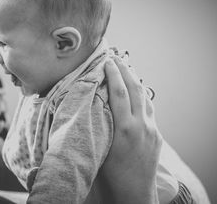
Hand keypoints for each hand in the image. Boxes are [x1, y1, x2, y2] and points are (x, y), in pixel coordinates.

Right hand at [102, 57, 161, 203]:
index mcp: (124, 128)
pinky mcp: (157, 135)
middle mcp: (141, 125)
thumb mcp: (100, 146)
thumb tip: (90, 103)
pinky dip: (141, 96)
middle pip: (135, 89)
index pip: (119, 92)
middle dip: (125, 70)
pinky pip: (149, 109)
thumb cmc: (110, 173)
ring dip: (135, 80)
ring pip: (145, 97)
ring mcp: (152, 129)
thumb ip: (98, 123)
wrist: (134, 192)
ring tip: (126, 69)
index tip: (107, 60)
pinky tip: (136, 92)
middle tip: (116, 57)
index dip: (113, 73)